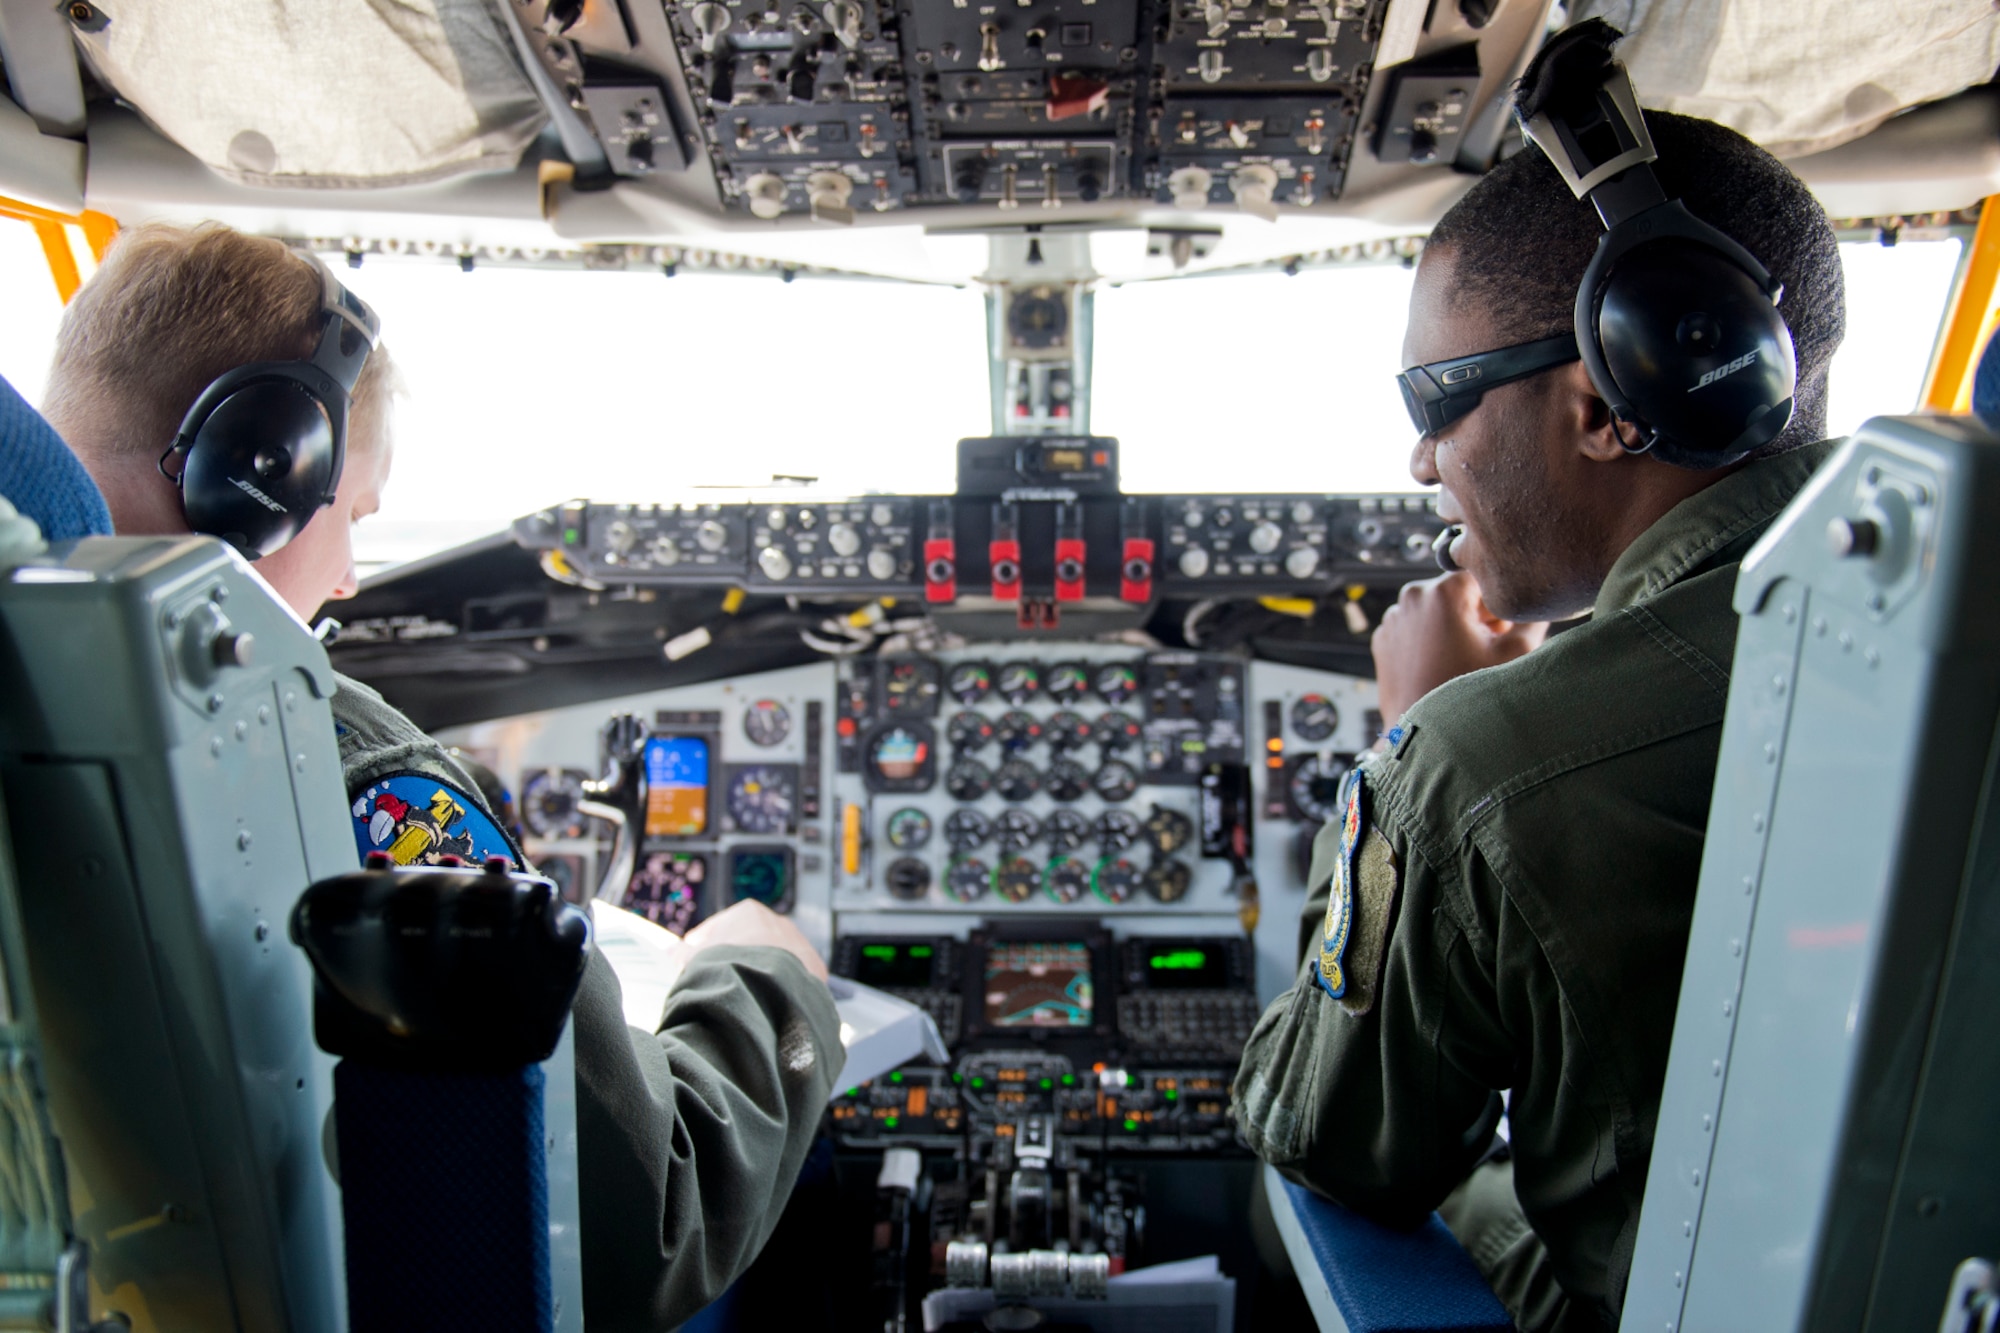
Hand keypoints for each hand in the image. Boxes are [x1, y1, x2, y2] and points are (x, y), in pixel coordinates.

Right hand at [681, 900, 829, 981]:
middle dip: (735, 959)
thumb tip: (671, 952)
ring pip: (774, 960)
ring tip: (747, 994)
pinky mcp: (815, 968)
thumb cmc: (728, 965)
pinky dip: (782, 987)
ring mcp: (799, 943)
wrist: (769, 986)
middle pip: (750, 942)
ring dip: (760, 973)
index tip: (694, 962)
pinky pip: (794, 977)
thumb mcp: (695, 958)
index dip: (703, 946)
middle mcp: (777, 922)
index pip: (719, 927)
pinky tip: (770, 1001)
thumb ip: (681, 953)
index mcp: (748, 912)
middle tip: (720, 980)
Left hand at [1371, 571, 1548, 728]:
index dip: (1497, 605)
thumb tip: (1538, 605)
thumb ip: (1532, 619)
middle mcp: (1411, 597)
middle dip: (1475, 617)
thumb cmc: (1468, 694)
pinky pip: (1414, 631)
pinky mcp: (1383, 640)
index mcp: (1442, 590)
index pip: (1482, 579)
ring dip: (1452, 629)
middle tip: (1486, 649)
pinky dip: (1429, 642)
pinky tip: (1442, 667)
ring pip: (1435, 613)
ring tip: (1464, 661)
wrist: (1426, 735)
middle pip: (1457, 595)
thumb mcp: (1515, 653)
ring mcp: (1393, 619)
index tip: (1500, 631)